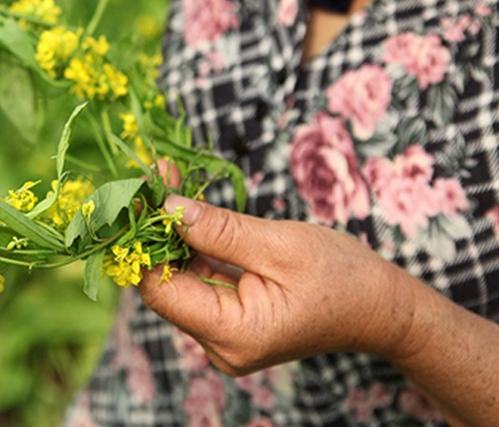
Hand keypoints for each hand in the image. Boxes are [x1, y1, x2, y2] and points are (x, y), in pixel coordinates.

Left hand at [137, 195, 416, 375]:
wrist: (383, 308)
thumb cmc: (343, 277)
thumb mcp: (279, 244)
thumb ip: (218, 229)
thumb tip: (167, 205)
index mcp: (232, 334)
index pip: (160, 289)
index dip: (143, 241)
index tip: (139, 193)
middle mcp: (219, 345)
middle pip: (165, 283)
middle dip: (156, 229)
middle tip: (152, 176)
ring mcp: (222, 335)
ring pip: (179, 277)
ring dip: (172, 232)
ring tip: (165, 181)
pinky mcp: (229, 319)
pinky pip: (198, 279)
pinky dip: (191, 244)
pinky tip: (184, 207)